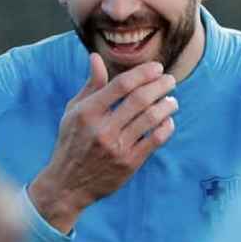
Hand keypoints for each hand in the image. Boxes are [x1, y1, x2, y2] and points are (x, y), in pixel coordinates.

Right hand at [28, 53, 177, 232]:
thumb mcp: (73, 111)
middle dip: (160, 86)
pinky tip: (168, 121)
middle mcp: (102, 128)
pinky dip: (166, 127)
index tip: (157, 68)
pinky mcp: (129, 163)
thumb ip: (90, 85)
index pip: (122, 85)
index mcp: (88, 112)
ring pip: (151, 118)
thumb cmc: (71, 142)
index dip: (144, 73)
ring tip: (172, 101)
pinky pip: (155, 140)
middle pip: (140, 99)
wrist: (68, 184)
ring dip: (167, 106)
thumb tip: (96, 57)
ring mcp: (117, 147)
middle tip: (170, 81)